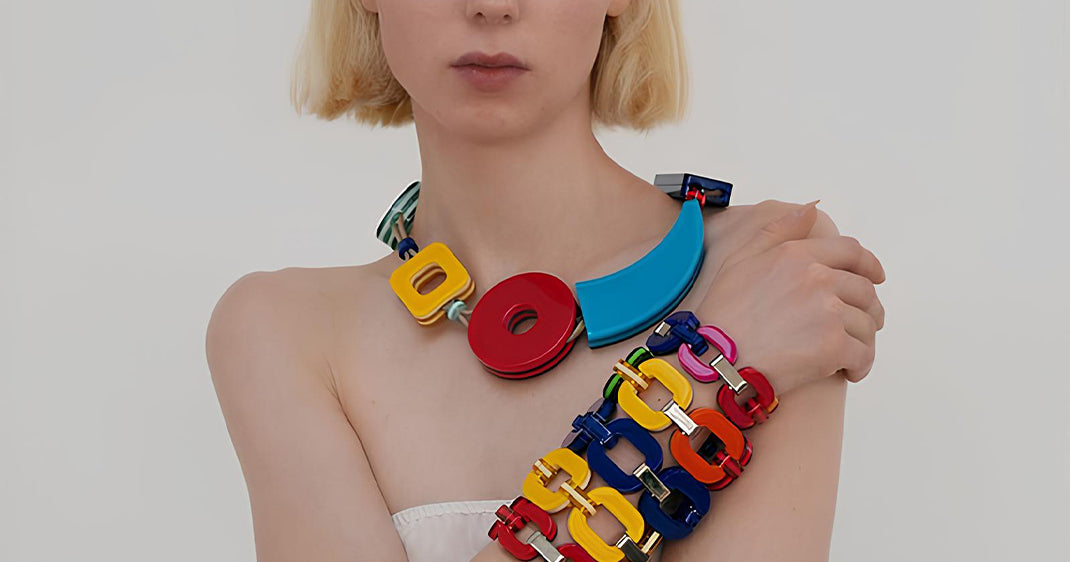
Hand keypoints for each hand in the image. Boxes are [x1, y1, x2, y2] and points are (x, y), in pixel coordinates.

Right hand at [696, 201, 885, 394]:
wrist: (713, 358)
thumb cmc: (722, 314)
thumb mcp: (741, 260)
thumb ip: (778, 230)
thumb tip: (812, 209)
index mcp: (798, 254)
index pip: (851, 251)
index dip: (869, 265)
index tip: (876, 277)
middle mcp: (818, 278)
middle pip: (865, 291)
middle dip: (869, 309)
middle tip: (862, 325)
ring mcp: (828, 312)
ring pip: (866, 325)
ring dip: (863, 340)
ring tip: (849, 354)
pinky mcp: (833, 346)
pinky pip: (863, 355)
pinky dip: (860, 365)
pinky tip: (848, 372)